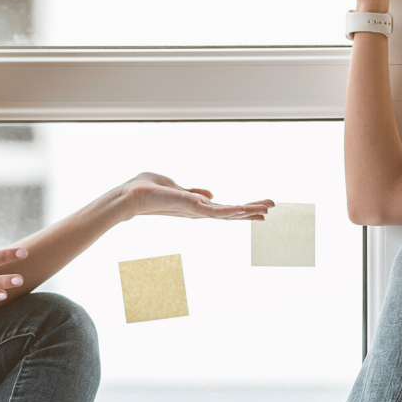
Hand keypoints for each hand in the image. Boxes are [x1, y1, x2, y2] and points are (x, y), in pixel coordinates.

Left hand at [120, 172, 272, 219]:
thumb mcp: (175, 188)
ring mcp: (195, 211)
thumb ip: (193, 192)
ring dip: (246, 211)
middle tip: (271, 208)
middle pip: (230, 212)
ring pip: (226, 213)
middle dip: (251, 210)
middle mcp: (198, 211)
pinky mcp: (189, 207)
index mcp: (196, 206)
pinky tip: (243, 210)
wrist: (130, 197)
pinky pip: (213, 211)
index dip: (243, 208)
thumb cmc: (146, 191)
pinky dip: (229, 211)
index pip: (225, 208)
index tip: (261, 207)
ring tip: (265, 209)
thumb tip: (209, 194)